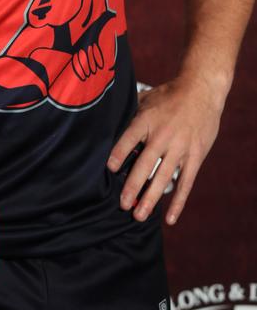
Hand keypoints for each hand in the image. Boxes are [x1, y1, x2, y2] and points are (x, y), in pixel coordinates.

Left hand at [106, 77, 223, 225]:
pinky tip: (169, 218)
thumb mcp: (146, 98)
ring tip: (139, 215)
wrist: (201, 91)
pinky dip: (178, 202)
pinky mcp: (195, 156)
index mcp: (147, 120)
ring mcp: (180, 148)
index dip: (119, 154)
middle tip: (122, 204)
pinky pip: (186, 183)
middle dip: (132, 186)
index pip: (129, 139)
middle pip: (144, 164)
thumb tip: (108, 122)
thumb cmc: (169, 95)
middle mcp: (162, 136)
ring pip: (163, 177)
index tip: (109, 169)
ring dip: (151, 198)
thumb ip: (130, 112)